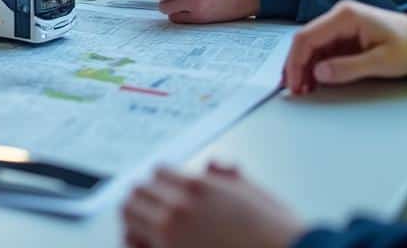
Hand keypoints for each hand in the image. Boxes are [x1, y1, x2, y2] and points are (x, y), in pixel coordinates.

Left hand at [122, 163, 304, 247]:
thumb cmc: (276, 232)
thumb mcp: (253, 194)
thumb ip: (227, 177)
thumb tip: (213, 167)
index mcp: (198, 187)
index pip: (158, 172)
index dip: (164, 181)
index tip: (166, 188)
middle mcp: (178, 209)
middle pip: (138, 192)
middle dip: (145, 197)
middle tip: (152, 205)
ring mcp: (170, 237)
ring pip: (130, 215)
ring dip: (136, 216)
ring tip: (145, 223)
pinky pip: (135, 244)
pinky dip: (137, 240)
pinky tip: (147, 243)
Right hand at [282, 1, 406, 95]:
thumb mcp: (382, 62)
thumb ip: (348, 68)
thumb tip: (318, 74)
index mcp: (345, 16)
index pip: (307, 37)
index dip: (296, 62)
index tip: (294, 84)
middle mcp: (338, 16)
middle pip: (304, 40)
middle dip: (296, 66)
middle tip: (294, 91)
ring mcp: (339, 25)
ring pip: (310, 46)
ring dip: (303, 68)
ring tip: (303, 90)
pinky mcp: (343, 35)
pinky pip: (321, 50)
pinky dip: (314, 66)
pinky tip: (313, 82)